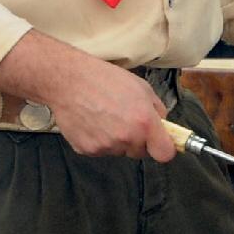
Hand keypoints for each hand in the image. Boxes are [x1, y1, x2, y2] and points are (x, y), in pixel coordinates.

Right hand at [49, 59, 174, 161]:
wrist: (69, 81)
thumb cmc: (105, 80)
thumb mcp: (142, 88)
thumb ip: (157, 110)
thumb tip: (163, 126)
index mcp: (144, 122)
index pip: (165, 153)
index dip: (164, 148)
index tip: (161, 142)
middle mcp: (126, 138)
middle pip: (140, 152)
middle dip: (139, 141)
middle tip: (127, 120)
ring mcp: (106, 146)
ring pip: (120, 150)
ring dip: (118, 140)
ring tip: (107, 117)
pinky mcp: (87, 150)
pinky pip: (101, 150)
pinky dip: (100, 140)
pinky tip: (94, 122)